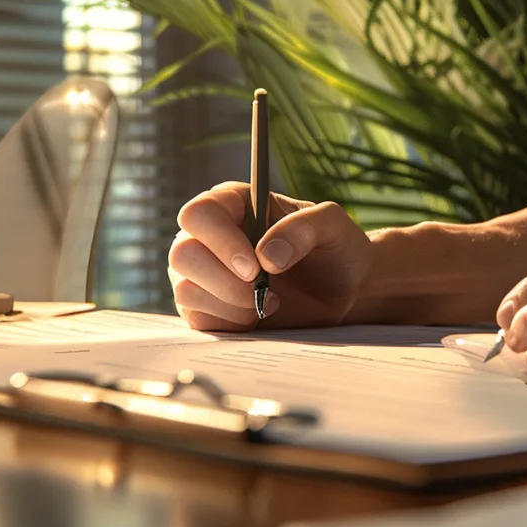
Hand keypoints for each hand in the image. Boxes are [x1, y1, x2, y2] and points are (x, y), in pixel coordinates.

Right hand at [168, 182, 372, 330]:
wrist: (345, 292)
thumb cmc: (336, 250)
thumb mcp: (333, 226)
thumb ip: (303, 228)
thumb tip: (267, 256)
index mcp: (233, 204)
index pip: (199, 215)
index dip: (220, 241)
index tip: (254, 267)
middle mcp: (209, 237)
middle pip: (182, 254)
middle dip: (225, 280)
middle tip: (265, 290)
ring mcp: (202, 274)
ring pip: (186, 290)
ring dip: (232, 304)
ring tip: (270, 302)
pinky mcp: (206, 308)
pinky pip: (197, 319)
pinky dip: (231, 322)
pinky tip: (258, 316)